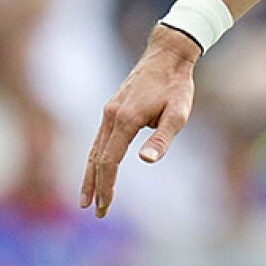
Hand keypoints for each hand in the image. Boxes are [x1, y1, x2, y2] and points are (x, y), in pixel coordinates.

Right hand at [80, 25, 198, 217]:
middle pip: (96, 159)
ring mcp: (109, 112)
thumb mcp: (179, 112)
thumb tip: (146, 160)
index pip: (109, 161)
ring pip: (94, 150)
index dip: (106, 185)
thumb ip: (163, 137)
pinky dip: (94, 159)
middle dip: (95, 187)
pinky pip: (99, 140)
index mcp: (126, 120)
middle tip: (94, 211)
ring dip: (90, 175)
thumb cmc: (177, 85)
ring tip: (87, 198)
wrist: (167, 54)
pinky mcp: (112, 109)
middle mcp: (111, 116)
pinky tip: (95, 170)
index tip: (104, 206)